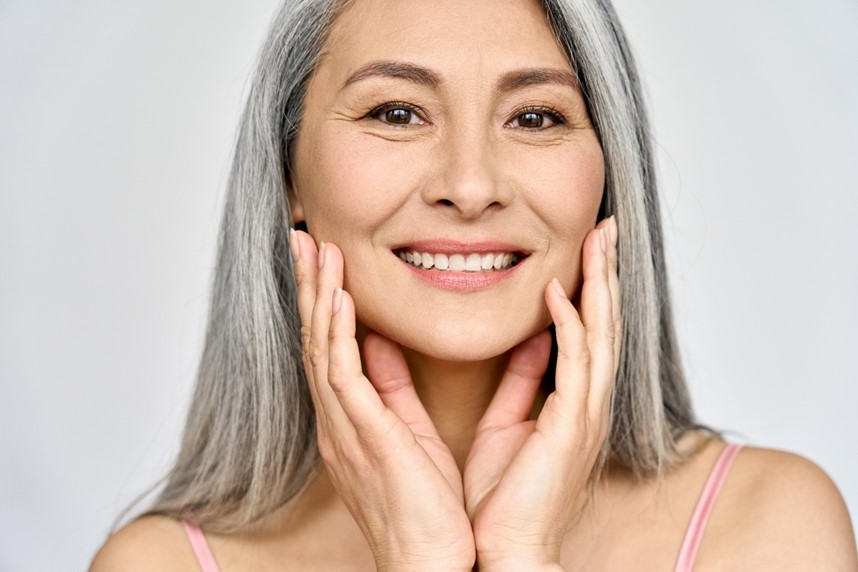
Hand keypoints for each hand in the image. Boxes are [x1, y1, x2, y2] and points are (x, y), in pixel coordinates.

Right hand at [290, 230, 474, 571]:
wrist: (431, 559)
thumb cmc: (425, 505)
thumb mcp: (408, 431)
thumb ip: (393, 386)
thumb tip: (383, 343)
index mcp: (349, 418)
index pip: (328, 348)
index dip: (322, 302)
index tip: (323, 262)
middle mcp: (337, 419)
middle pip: (315, 340)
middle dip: (308, 287)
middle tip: (302, 240)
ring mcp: (343, 427)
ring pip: (322, 348)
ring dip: (319, 297)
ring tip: (317, 251)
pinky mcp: (362, 435)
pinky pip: (342, 375)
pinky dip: (338, 332)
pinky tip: (338, 298)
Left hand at [464, 217, 620, 569]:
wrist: (505, 553)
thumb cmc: (503, 500)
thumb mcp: (506, 425)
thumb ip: (519, 382)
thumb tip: (526, 341)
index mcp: (572, 405)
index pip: (588, 332)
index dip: (590, 288)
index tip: (586, 249)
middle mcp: (587, 405)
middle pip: (604, 324)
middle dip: (606, 274)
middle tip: (605, 228)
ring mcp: (584, 416)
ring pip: (601, 335)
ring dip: (599, 285)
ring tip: (597, 240)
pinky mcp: (571, 427)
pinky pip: (576, 365)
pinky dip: (571, 325)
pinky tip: (559, 292)